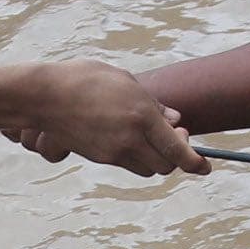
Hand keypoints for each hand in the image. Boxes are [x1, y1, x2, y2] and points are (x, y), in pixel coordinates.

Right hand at [17, 61, 207, 177]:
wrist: (44, 96)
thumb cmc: (85, 79)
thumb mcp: (125, 82)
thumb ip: (154, 104)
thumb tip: (174, 122)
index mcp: (141, 115)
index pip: (177, 150)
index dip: (195, 163)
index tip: (205, 167)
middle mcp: (130, 137)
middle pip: (165, 166)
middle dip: (175, 158)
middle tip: (174, 139)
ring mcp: (113, 151)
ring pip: (147, 169)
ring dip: (154, 159)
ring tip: (148, 138)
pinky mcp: (99, 157)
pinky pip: (127, 163)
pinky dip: (134, 155)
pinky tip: (125, 136)